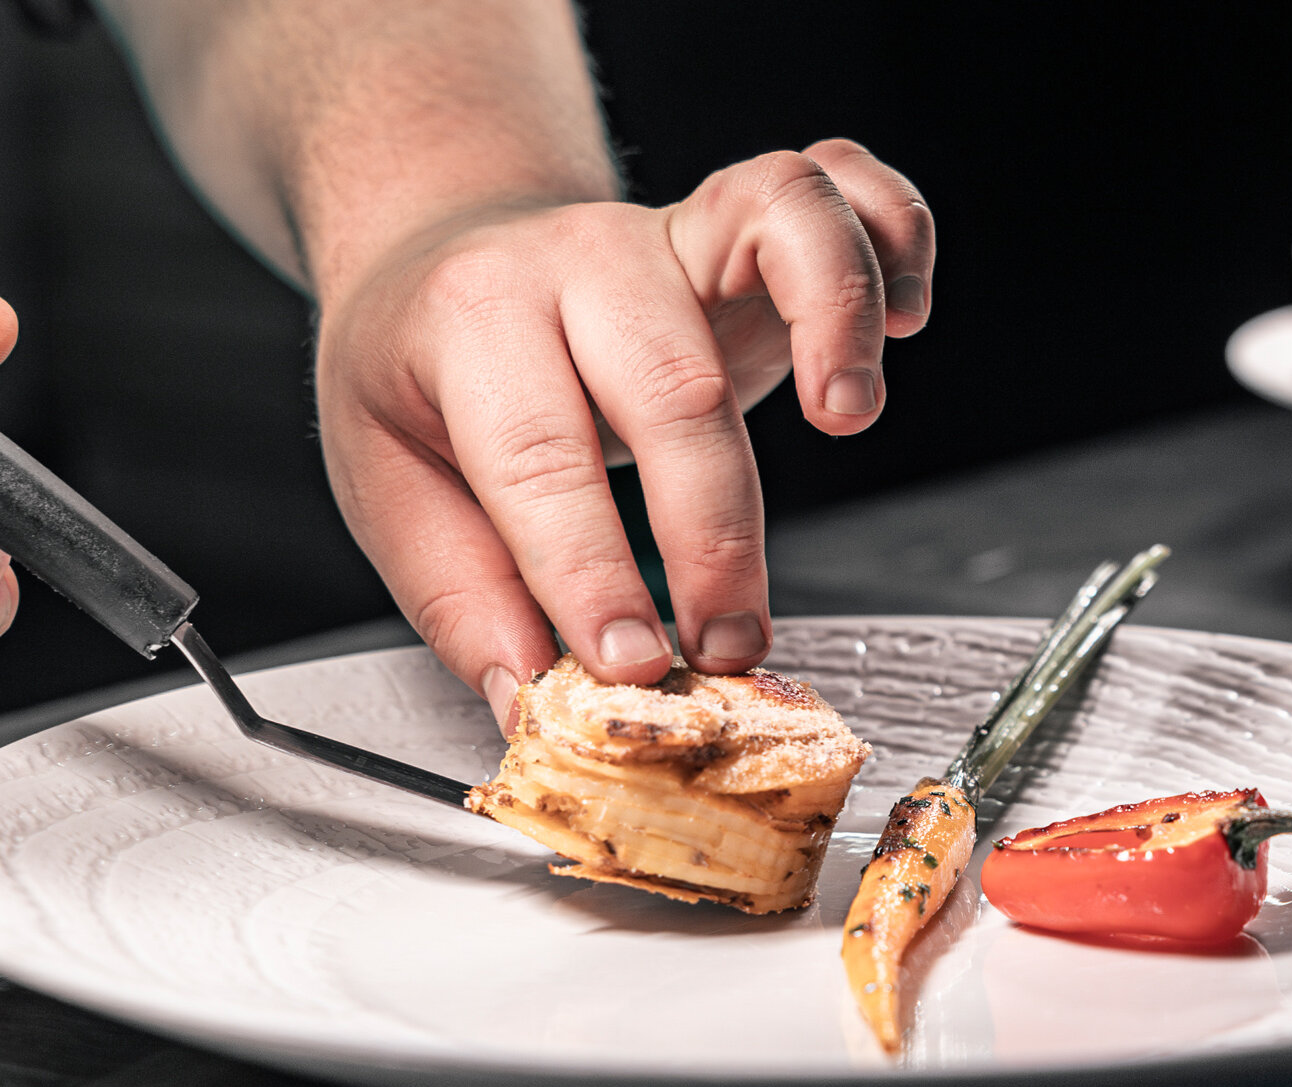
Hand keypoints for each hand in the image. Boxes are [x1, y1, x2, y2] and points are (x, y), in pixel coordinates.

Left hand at [313, 139, 933, 719]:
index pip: (537, 454)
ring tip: (847, 418)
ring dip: (836, 317)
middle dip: (713, 531)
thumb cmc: (425, 370)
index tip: (629, 665)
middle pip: (671, 379)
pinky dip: (896, 238)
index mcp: (472, 320)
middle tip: (727, 640)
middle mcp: (583, 258)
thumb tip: (535, 697)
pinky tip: (903, 324)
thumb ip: (464, 597)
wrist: (442, 252)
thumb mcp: (388, 480)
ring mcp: (674, 223)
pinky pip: (843, 183)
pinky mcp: (747, 218)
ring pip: (778, 220)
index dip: (591, 573)